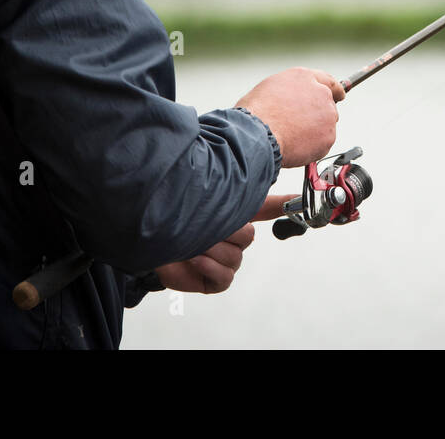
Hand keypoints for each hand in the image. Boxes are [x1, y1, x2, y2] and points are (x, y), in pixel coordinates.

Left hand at [152, 193, 296, 293]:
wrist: (146, 241)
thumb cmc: (172, 216)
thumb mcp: (200, 194)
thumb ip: (226, 183)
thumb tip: (245, 163)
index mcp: (234, 214)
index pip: (267, 206)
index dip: (284, 202)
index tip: (299, 198)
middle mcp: (232, 236)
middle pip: (247, 236)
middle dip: (223, 230)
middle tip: (203, 225)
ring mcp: (224, 259)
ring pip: (234, 256)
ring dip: (211, 249)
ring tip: (191, 242)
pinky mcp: (213, 280)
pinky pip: (224, 278)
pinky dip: (210, 268)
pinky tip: (196, 259)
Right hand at [237, 67, 345, 166]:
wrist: (257, 134)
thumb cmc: (256, 114)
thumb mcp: (270, 90)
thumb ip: (289, 93)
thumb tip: (291, 102)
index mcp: (303, 77)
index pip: (326, 80)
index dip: (334, 89)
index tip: (340, 95)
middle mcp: (319, 92)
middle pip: (328, 105)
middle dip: (318, 116)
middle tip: (300, 127)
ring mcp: (327, 114)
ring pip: (325, 126)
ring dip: (314, 132)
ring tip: (291, 137)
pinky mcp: (328, 135)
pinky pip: (323, 143)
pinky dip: (313, 147)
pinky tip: (295, 146)